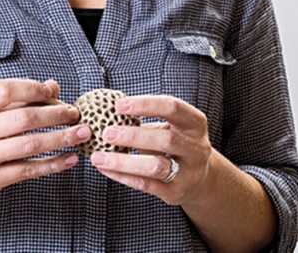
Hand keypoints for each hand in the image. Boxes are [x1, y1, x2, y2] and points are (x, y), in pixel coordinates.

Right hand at [0, 79, 89, 203]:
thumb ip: (20, 99)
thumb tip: (53, 87)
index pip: (5, 90)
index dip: (32, 89)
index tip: (52, 93)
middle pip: (22, 118)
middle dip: (55, 115)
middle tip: (74, 115)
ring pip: (29, 144)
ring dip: (60, 138)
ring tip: (80, 134)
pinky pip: (28, 170)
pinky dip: (53, 164)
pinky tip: (69, 159)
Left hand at [88, 95, 212, 205]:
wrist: (199, 180)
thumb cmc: (175, 144)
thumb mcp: (170, 126)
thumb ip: (146, 119)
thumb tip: (106, 112)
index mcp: (194, 124)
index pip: (173, 107)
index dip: (145, 104)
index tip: (118, 104)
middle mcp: (196, 148)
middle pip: (166, 139)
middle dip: (133, 135)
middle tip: (106, 133)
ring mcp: (188, 173)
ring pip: (155, 166)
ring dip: (123, 161)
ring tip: (98, 157)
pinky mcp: (175, 192)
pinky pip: (146, 185)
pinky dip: (122, 176)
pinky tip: (105, 169)